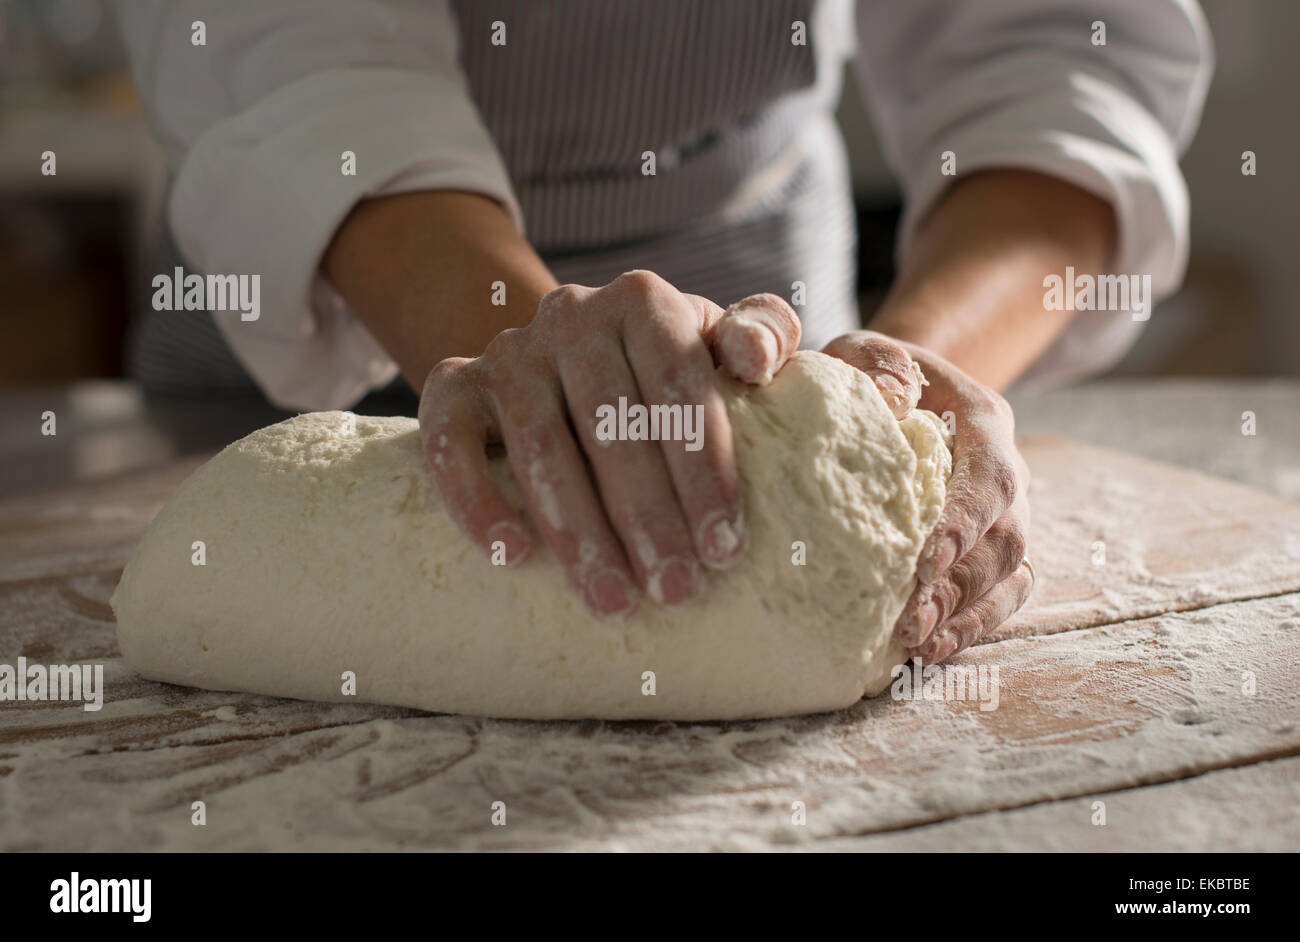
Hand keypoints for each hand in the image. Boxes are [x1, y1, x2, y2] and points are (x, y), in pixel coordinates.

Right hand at [418, 271, 802, 618]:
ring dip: (577, 531)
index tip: (725, 549)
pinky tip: (510, 555)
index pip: (679, 384)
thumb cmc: (663, 371)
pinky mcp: (453, 385)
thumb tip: (758, 359)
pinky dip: (475, 500)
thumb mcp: (717, 344)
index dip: (703, 470)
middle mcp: (571, 314)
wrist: (564, 359)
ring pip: (540, 444)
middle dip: (648, 517)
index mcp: (643, 301)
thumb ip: (760, 335)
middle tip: (677, 593)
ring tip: (614, 601)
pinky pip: (451, 443)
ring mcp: (507, 350)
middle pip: (611, 423)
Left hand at [824, 331, 1031, 661]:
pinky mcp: (991, 552)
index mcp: (983, 421)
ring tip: (917, 643)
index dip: (967, 520)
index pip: (991, 476)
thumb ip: (874, 361)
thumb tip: (892, 397)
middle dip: (961, 582)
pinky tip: (929, 652)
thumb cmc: (869, 376)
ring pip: (1009, 575)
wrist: (894, 394)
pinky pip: (1001, 597)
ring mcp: (1005, 517)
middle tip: (910, 619)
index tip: (927, 558)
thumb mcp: (862, 350)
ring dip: (966, 612)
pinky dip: (971, 626)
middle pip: (1006, 537)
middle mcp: (1007, 472)